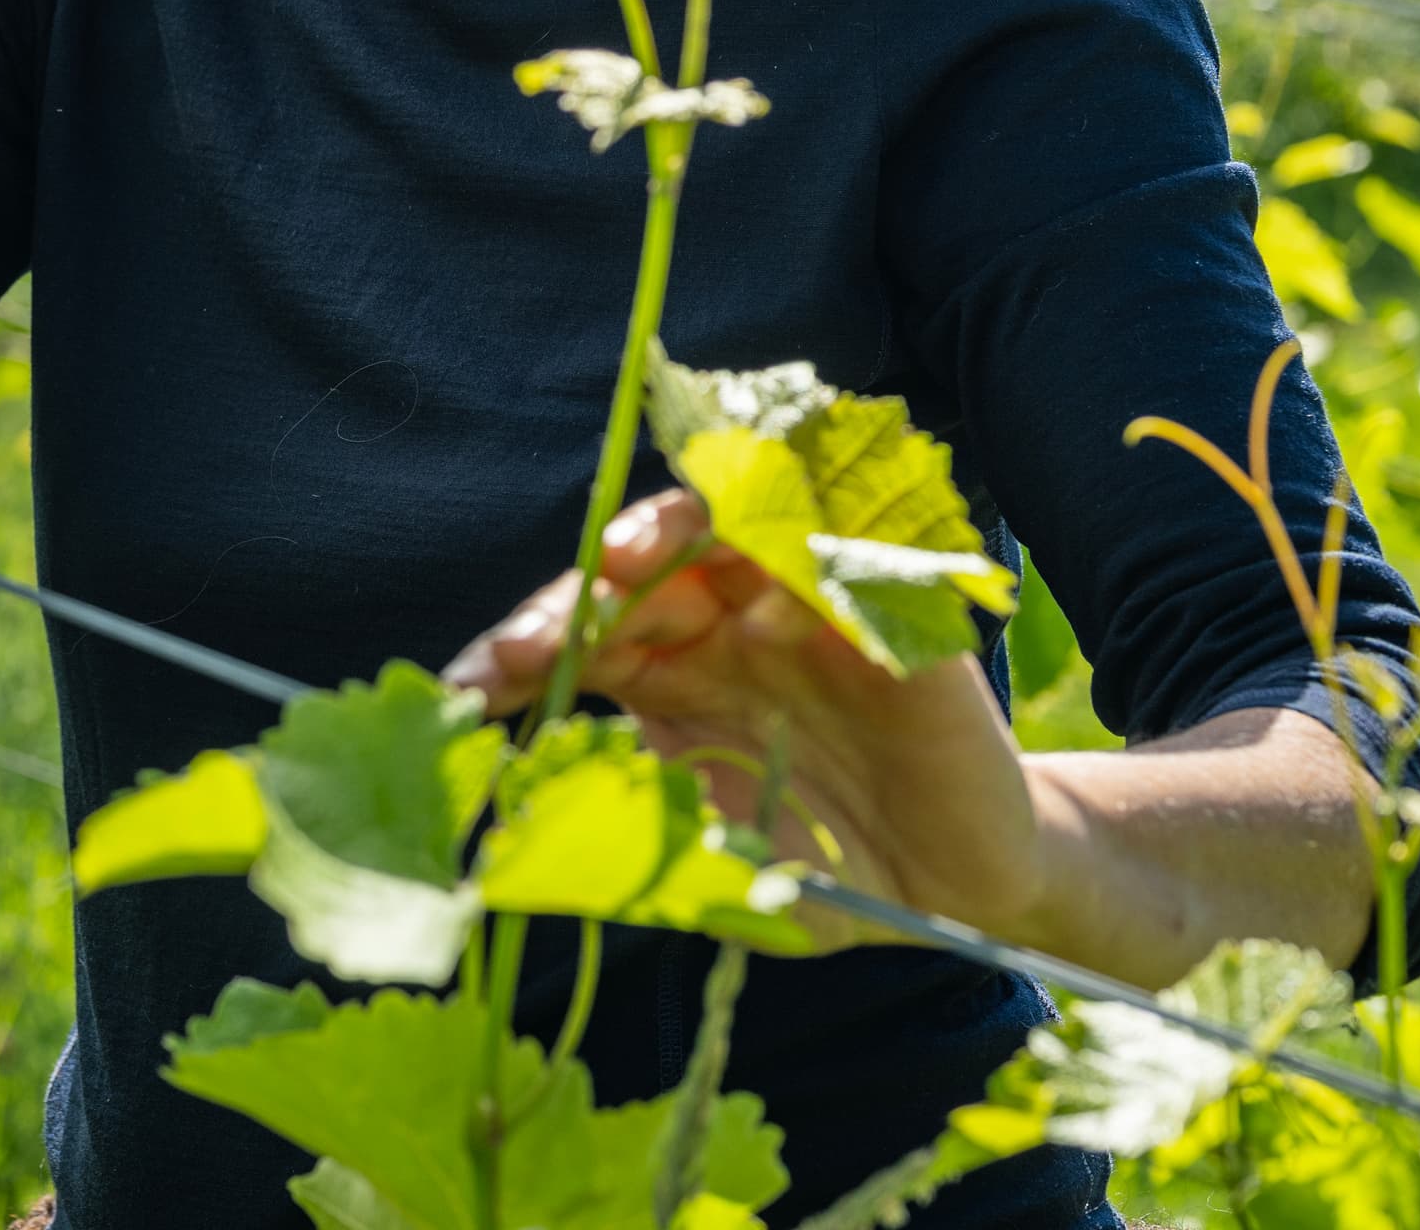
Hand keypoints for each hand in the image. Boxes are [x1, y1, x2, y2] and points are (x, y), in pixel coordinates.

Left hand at [446, 490, 1055, 953]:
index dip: (516, 651)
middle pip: (639, 569)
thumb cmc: (827, 876)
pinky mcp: (889, 619)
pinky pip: (844, 555)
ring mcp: (806, 612)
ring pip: (727, 526)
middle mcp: (726, 626)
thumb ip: (642, 844)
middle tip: (529, 643)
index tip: (459, 688)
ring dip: (671, 531)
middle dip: (576, 595)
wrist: (960, 893)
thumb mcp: (719, 870)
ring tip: (626, 559)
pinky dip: (804, 551)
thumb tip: (523, 851)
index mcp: (669, 678)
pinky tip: (765, 587)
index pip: (578, 636)